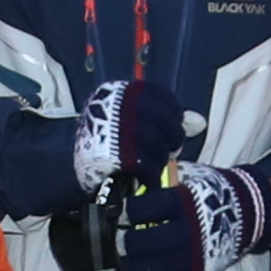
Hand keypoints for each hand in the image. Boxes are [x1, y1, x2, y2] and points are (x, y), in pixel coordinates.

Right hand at [66, 75, 189, 197]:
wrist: (71, 169)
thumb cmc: (108, 144)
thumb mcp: (132, 123)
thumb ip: (166, 119)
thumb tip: (199, 122)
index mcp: (118, 92)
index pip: (157, 93)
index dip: (172, 111)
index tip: (173, 125)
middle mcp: (114, 107)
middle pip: (162, 119)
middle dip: (172, 137)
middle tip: (170, 149)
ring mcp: (112, 131)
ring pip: (156, 144)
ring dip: (160, 158)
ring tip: (154, 164)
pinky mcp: (112, 156)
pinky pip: (146, 165)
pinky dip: (151, 174)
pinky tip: (147, 178)